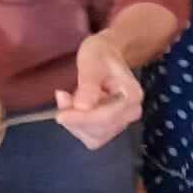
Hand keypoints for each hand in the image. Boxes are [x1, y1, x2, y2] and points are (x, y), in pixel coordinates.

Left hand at [55, 33, 142, 148]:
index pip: (107, 116)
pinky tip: (72, 108)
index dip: (82, 119)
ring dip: (75, 123)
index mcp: (132, 95)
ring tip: (68, 98)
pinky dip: (77, 126)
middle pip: (101, 130)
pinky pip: (90, 137)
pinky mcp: (110, 128)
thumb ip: (88, 83)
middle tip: (62, 96)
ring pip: (94, 137)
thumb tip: (83, 107)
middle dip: (77, 119)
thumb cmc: (99, 54)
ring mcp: (121, 122)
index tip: (60, 115)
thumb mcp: (91, 61)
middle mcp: (131, 113)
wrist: (105, 56)